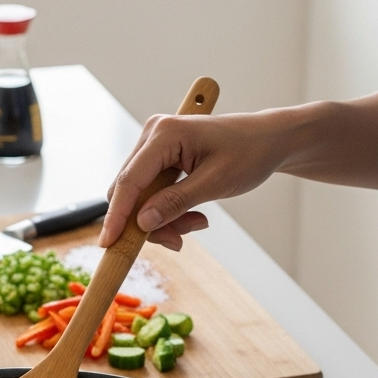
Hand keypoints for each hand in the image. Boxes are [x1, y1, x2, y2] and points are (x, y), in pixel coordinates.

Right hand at [98, 111, 286, 250]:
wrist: (269, 140)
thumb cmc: (249, 153)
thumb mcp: (215, 183)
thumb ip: (175, 203)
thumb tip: (142, 224)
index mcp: (164, 133)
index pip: (129, 180)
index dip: (117, 215)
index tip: (108, 244)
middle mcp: (153, 135)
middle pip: (130, 191)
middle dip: (148, 222)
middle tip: (179, 241)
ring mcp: (155, 146)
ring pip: (140, 196)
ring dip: (162, 219)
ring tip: (197, 224)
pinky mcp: (161, 158)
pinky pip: (151, 192)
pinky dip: (167, 211)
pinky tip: (192, 217)